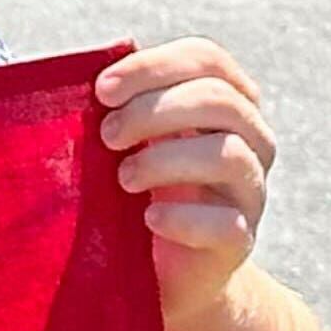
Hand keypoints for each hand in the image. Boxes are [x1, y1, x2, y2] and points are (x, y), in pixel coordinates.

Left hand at [96, 41, 275, 321]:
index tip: (102, 90)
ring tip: (122, 178)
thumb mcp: (126, 143)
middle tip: (106, 135)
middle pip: (221, 101)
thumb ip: (116, 107)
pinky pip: (226, 222)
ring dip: (164, 160)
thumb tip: (79, 76)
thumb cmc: (132, 191)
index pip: (208, 60)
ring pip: (229, 155)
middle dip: (153, 111)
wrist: (159, 270)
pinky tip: (148, 219)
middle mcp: (251, 142)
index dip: (154, 66)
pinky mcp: (241, 240)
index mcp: (224, 104)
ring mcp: (250, 192)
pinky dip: (182, 218)